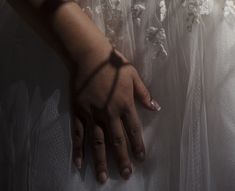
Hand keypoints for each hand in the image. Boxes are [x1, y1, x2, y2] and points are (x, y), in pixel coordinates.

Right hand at [69, 46, 158, 183]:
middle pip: (116, 141)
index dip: (137, 145)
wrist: (88, 56)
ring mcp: (92, 114)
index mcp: (124, 104)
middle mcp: (108, 112)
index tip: (140, 159)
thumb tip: (155, 108)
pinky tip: (79, 163)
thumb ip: (144, 94)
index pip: (133, 130)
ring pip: (97, 142)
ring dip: (100, 161)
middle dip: (121, 159)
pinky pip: (78, 134)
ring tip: (102, 178)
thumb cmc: (113, 64)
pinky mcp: (78, 112)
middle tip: (125, 175)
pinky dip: (78, 149)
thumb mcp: (133, 75)